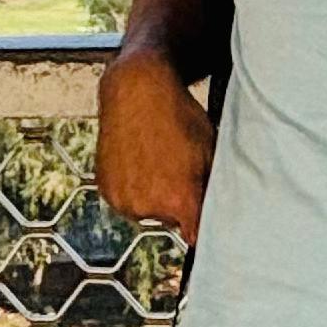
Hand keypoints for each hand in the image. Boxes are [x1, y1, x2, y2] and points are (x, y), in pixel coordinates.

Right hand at [96, 47, 215, 235]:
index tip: (207, 228)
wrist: (136, 89)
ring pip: (148, 211)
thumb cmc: (180, 117)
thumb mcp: (210, 152)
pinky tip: (140, 161)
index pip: (196, 237)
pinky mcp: (106, 190)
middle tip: (179, 171)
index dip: (203, 232)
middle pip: (172, 221)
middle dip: (179, 204)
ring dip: (154, 197)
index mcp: (180, 199)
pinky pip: (126, 200)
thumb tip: (221, 214)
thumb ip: (214, 190)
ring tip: (157, 162)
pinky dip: (133, 188)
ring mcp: (123, 200)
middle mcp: (148, 207)